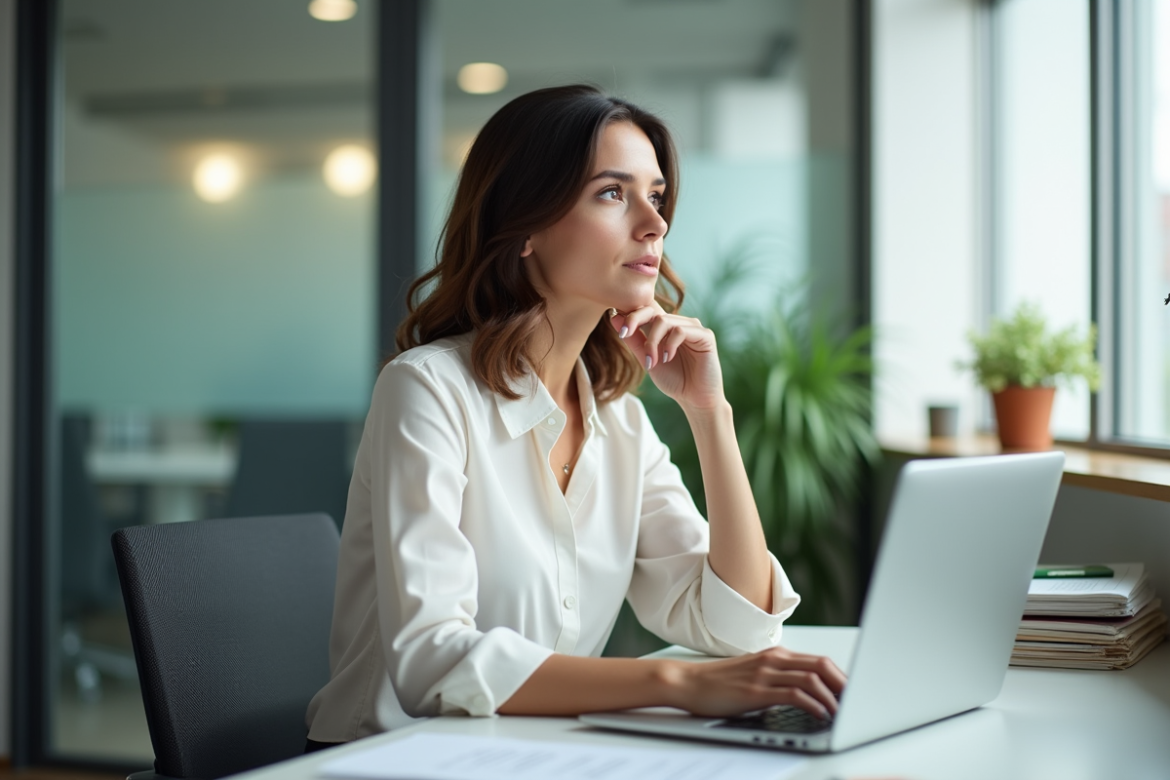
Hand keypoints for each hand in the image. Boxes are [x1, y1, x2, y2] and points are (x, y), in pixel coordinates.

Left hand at [610, 303, 724, 411]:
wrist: (694, 399)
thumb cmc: (673, 380)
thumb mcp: (647, 359)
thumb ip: (634, 340)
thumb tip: (614, 317)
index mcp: (666, 328)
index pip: (646, 310)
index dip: (631, 317)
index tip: (620, 333)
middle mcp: (680, 323)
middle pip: (653, 313)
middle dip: (637, 325)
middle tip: (627, 339)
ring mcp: (693, 327)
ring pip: (664, 321)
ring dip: (653, 342)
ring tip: (653, 361)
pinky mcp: (705, 335)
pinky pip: (681, 330)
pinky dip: (669, 344)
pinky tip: (667, 358)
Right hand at [663, 647, 846, 718]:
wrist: (688, 682)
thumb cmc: (719, 682)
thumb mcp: (754, 673)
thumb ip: (777, 677)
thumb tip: (805, 693)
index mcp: (775, 654)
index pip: (818, 660)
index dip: (840, 676)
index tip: (851, 693)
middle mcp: (773, 659)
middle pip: (821, 665)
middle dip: (843, 685)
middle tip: (855, 702)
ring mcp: (765, 674)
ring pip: (812, 679)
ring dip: (832, 698)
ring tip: (841, 713)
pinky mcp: (756, 691)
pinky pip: (794, 694)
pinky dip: (813, 705)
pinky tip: (819, 715)